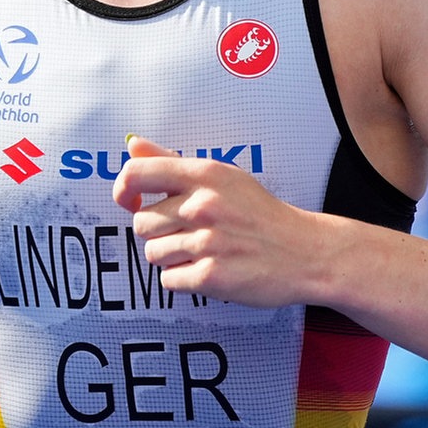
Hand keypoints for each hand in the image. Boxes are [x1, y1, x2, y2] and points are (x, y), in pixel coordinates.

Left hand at [112, 134, 320, 308]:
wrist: (304, 251)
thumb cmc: (260, 214)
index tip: (131, 201)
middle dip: (159, 231)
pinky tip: (208, 269)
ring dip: (172, 257)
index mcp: (205, 175)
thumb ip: (173, 162)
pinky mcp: (210, 276)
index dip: (123, 190)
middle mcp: (203, 205)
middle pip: (142, 223)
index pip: (138, 174)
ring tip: (203, 251)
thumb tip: (134, 147)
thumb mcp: (224, 177)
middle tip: (191, 232)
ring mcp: (206, 242)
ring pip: (153, 253)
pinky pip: (168, 280)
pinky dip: (183, 279)